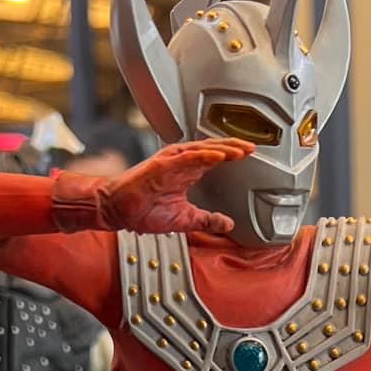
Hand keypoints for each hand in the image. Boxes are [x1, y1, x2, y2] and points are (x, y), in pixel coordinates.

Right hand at [92, 139, 253, 235]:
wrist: (118, 211)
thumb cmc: (144, 211)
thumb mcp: (186, 219)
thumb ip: (207, 219)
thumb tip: (228, 224)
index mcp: (186, 172)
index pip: (215, 158)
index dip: (233, 155)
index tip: (251, 155)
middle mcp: (180, 162)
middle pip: (213, 149)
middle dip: (234, 147)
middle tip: (253, 147)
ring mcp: (171, 162)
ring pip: (203, 150)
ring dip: (223, 149)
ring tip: (242, 150)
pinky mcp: (162, 165)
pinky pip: (187, 158)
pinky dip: (204, 156)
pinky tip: (219, 156)